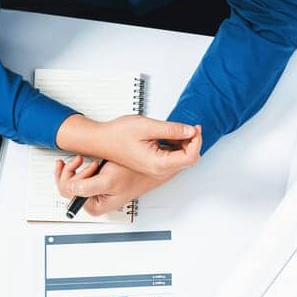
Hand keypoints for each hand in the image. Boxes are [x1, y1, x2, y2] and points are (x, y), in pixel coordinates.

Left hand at [55, 157, 163, 216]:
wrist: (146, 167)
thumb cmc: (134, 175)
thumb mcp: (108, 181)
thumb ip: (85, 188)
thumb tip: (68, 189)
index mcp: (95, 206)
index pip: (67, 193)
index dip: (72, 177)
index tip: (81, 166)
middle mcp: (93, 202)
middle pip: (66, 187)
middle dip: (72, 171)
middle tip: (82, 162)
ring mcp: (94, 193)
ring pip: (71, 181)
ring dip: (76, 168)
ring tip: (89, 162)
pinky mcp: (96, 185)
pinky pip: (78, 178)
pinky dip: (80, 167)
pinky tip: (87, 163)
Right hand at [57, 113, 202, 182]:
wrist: (100, 140)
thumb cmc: (117, 134)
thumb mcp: (147, 126)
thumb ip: (171, 130)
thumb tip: (190, 131)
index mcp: (159, 163)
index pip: (190, 157)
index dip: (196, 141)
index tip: (194, 128)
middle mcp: (159, 170)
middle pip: (188, 159)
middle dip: (192, 142)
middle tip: (187, 127)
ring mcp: (157, 169)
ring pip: (181, 159)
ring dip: (183, 144)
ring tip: (174, 129)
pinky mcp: (155, 164)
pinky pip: (172, 157)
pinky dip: (175, 146)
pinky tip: (168, 135)